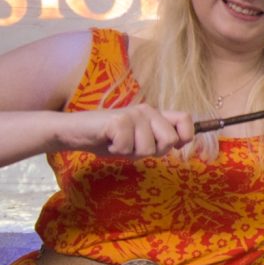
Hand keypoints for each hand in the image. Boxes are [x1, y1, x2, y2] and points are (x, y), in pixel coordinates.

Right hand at [61, 105, 193, 157]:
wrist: (77, 132)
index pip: (185, 119)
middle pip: (169, 140)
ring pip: (148, 148)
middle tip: (134, 147)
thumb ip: (158, 139)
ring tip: (118, 143)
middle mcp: (147, 111)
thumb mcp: (139, 140)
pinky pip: (127, 147)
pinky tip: (108, 142)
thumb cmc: (110, 138)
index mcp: (155, 114)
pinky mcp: (118, 120)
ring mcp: (133, 114)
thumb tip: (181, 143)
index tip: (176, 146)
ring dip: (131, 153)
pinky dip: (116, 151)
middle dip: (153, 152)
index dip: (186, 135)